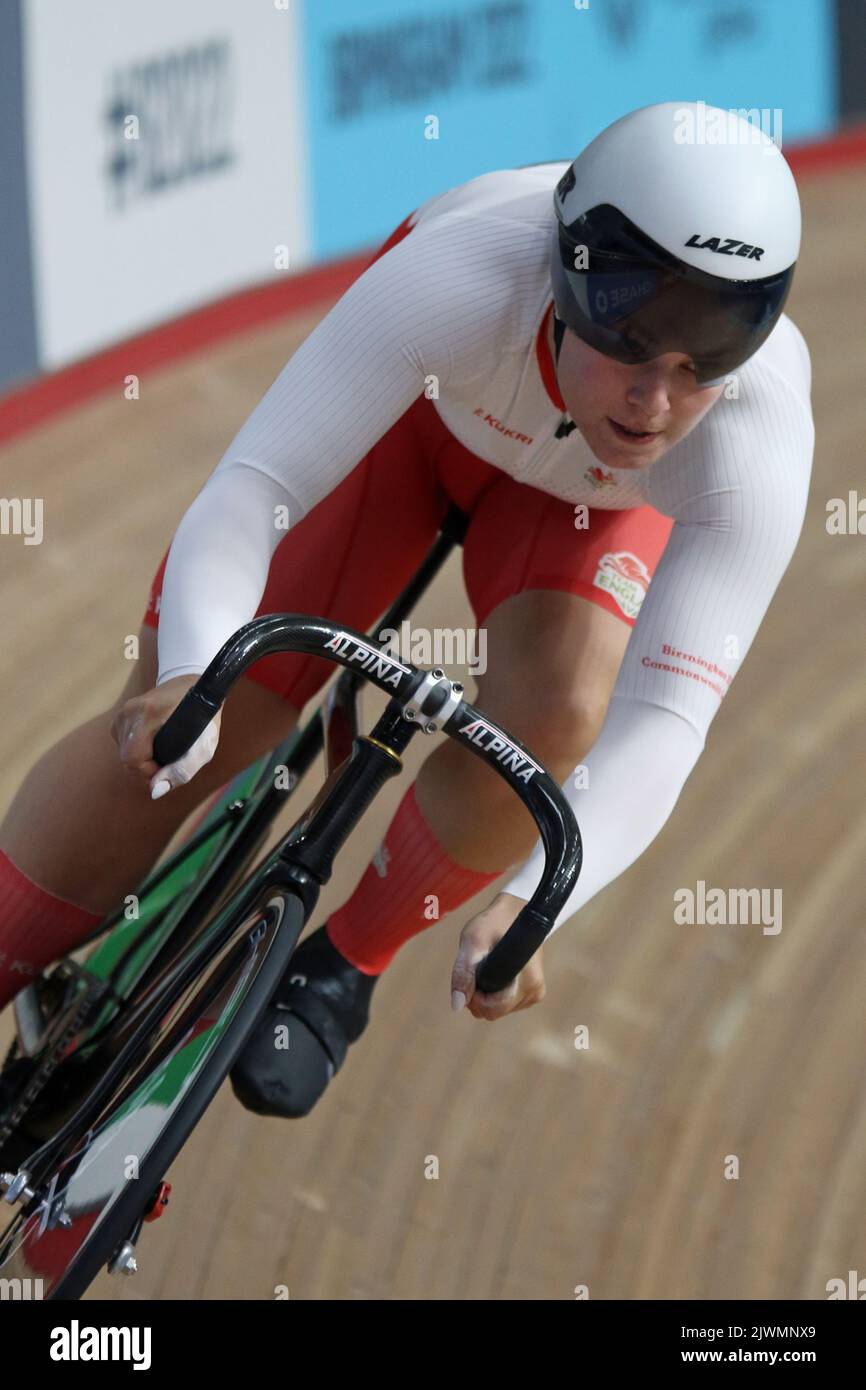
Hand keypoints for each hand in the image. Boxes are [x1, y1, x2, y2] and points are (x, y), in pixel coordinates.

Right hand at [110, 674, 221, 800]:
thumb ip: (183, 770)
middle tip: (170, 763)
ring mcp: (123, 711)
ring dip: (142, 760)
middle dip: (146, 769)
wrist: (194, 683)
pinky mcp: (121, 715)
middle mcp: (130, 711)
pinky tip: (154, 746)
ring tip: (165, 753)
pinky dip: (137, 750)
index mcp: (149, 713)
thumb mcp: (204, 744)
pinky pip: (122, 743)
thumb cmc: (203, 715)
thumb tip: (155, 791)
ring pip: (123, 752)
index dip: (148, 772)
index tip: (167, 769)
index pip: (132, 757)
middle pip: (126, 758)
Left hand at [450, 891, 544, 1020]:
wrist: (515, 912)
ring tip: (486, 966)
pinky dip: (495, 992)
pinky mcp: (532, 992)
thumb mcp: (473, 942)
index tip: (472, 975)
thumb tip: (457, 1005)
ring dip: (486, 993)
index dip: (475, 998)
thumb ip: (464, 973)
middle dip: (479, 995)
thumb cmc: (494, 923)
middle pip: (494, 1012)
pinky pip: (505, 1004)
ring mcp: (535, 993)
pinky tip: (495, 972)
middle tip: (477, 968)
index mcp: (526, 982)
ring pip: (499, 1010)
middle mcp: (534, 992)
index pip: (493, 1010)